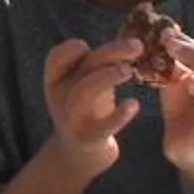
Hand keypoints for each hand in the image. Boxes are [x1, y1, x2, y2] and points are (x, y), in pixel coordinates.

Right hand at [40, 36, 140, 177]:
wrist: (80, 157)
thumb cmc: (87, 112)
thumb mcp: (84, 86)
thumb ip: (98, 64)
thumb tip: (133, 37)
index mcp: (57, 81)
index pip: (56, 57)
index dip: (72, 49)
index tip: (92, 45)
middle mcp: (60, 98)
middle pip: (82, 68)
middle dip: (110, 52)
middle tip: (137, 46)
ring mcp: (72, 119)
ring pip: (85, 92)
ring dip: (107, 77)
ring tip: (129, 71)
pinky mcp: (88, 139)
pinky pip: (103, 126)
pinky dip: (119, 115)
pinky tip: (134, 105)